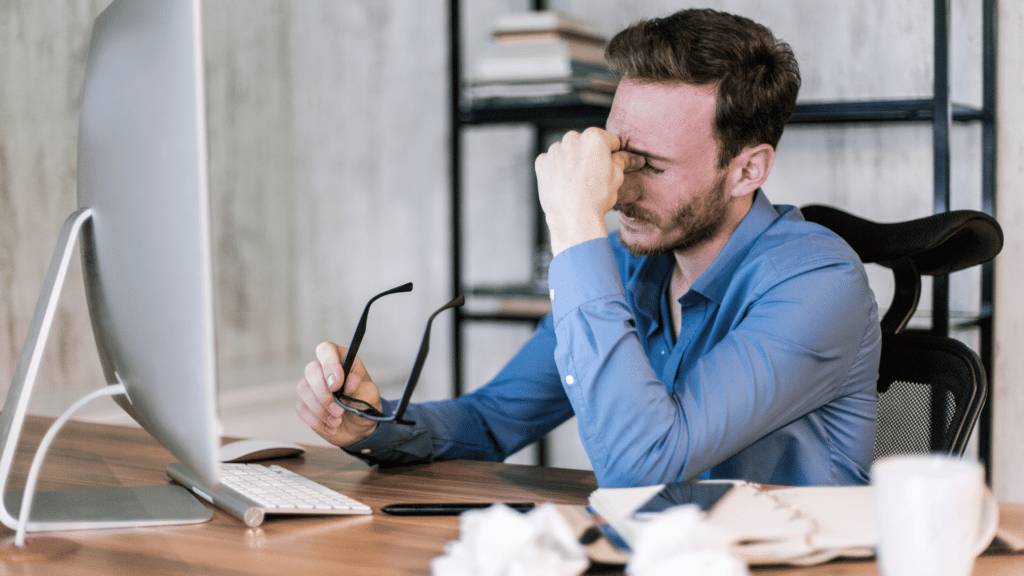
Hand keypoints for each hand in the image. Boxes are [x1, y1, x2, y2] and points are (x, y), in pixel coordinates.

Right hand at [295, 341, 380, 447]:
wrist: (359, 428)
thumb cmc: (365, 405)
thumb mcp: (370, 397)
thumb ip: (361, 389)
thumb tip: (351, 380)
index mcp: (341, 360)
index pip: (326, 350)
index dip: (329, 365)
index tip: (337, 385)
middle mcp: (322, 369)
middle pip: (311, 370)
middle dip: (324, 394)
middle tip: (339, 410)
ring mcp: (311, 386)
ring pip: (303, 390)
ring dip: (321, 409)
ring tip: (338, 420)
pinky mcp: (304, 403)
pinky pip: (302, 408)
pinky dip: (317, 421)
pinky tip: (331, 426)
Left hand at [534, 127, 644, 254]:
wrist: (572, 217)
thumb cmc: (596, 198)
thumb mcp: (617, 177)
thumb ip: (621, 161)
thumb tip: (626, 157)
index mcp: (594, 137)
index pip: (609, 140)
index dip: (612, 153)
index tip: (610, 164)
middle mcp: (572, 138)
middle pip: (585, 143)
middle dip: (589, 155)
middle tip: (593, 176)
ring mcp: (555, 150)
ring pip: (567, 151)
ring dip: (572, 161)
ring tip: (577, 182)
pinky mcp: (542, 163)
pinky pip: (552, 162)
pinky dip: (557, 170)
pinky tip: (564, 184)